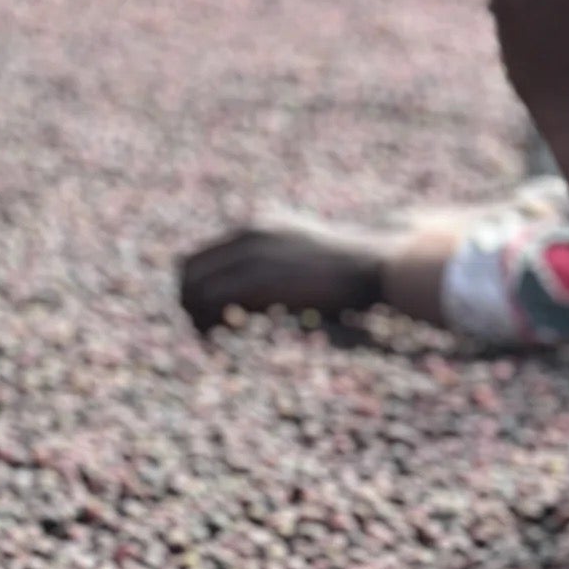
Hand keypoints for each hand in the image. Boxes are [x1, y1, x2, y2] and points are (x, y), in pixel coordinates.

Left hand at [177, 217, 390, 332]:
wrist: (381, 258)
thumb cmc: (356, 266)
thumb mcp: (311, 253)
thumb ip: (283, 262)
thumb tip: (265, 295)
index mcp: (257, 226)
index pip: (200, 257)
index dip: (196, 290)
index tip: (211, 317)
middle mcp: (248, 234)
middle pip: (187, 271)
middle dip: (190, 305)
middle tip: (208, 333)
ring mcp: (252, 254)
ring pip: (194, 287)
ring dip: (197, 319)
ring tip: (216, 341)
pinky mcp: (260, 278)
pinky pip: (211, 301)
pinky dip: (210, 324)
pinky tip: (228, 340)